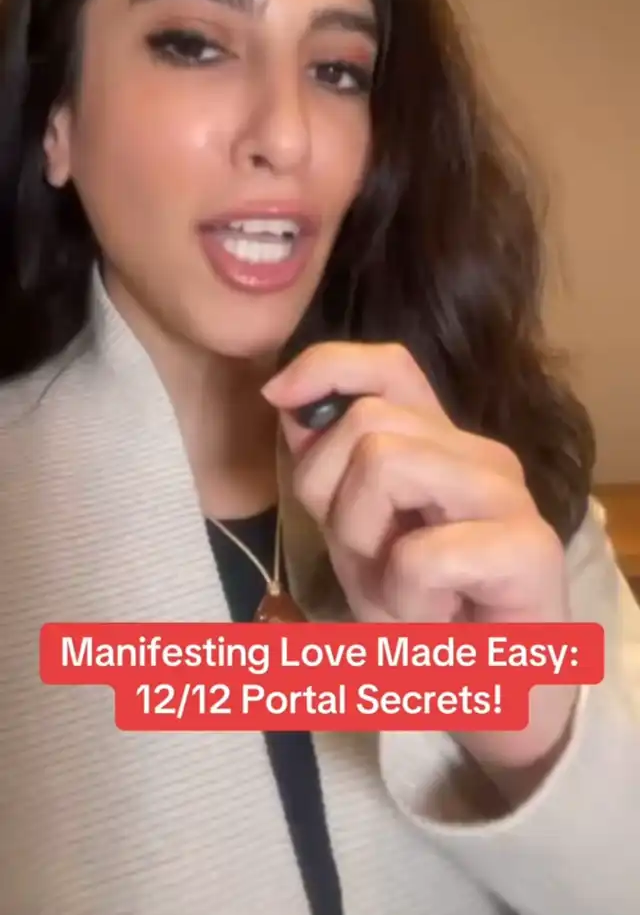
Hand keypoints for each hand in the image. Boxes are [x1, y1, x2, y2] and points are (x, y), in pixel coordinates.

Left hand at [263, 342, 577, 778]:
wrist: (490, 690)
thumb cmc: (422, 608)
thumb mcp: (354, 531)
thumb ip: (327, 469)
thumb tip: (287, 400)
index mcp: (439, 442)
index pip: (389, 366)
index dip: (326, 366)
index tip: (277, 401)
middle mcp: (480, 453)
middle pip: (367, 423)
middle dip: (332, 498)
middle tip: (368, 560)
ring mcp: (509, 496)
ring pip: (387, 464)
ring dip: (367, 545)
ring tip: (400, 589)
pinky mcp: (530, 549)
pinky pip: (421, 554)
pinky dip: (406, 600)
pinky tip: (437, 618)